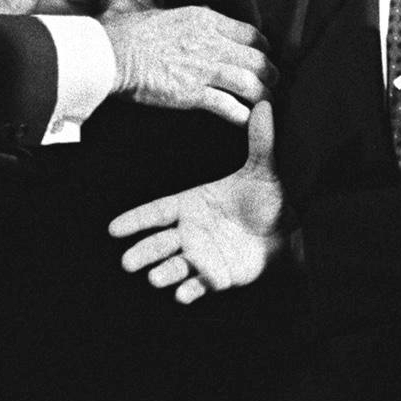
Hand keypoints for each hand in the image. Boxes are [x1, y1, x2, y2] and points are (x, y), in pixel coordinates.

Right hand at [104, 4, 271, 122]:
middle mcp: (211, 43)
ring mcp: (204, 69)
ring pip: (251, 83)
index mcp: (206, 20)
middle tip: (273, 81)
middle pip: (258, 59)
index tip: (265, 54)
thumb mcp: (168, 12)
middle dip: (271, 73)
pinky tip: (246, 119)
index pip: (250, 33)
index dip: (263, 47)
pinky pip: (229, 106)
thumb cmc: (133, 33)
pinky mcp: (193, 94)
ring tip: (265, 101)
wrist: (113, 53)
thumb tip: (205, 20)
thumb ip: (192, 19)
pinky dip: (242, 115)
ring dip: (263, 95)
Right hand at [110, 100, 284, 300]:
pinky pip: (199, 285)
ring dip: (164, 273)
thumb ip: (259, 140)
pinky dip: (190, 291)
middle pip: (158, 243)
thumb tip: (264, 105)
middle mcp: (190, 231)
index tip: (113, 229)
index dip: (136, 220)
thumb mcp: (261, 168)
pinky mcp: (216, 276)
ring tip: (155, 278)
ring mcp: (201, 255)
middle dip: (143, 252)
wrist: (286, 230)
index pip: (158, 211)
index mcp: (192, 204)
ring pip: (174, 266)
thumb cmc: (266, 196)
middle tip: (127, 262)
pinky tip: (183, 295)